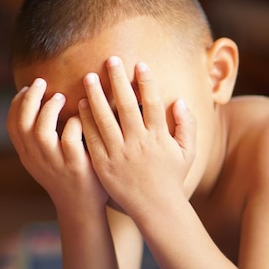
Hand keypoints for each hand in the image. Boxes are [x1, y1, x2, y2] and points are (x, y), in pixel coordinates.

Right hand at [6, 78, 107, 211]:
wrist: (82, 209)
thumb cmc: (67, 176)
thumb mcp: (46, 159)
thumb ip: (41, 137)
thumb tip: (39, 103)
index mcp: (28, 156)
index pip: (12, 125)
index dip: (17, 103)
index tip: (27, 87)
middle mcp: (37, 159)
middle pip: (23, 124)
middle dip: (30, 99)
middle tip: (41, 82)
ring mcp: (55, 164)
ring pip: (41, 131)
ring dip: (49, 109)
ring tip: (61, 97)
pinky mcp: (76, 167)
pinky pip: (70, 138)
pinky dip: (74, 122)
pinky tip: (80, 116)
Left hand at [78, 57, 195, 217]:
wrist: (156, 209)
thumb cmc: (172, 178)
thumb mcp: (188, 152)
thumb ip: (187, 125)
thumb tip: (179, 101)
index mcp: (159, 137)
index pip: (153, 103)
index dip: (146, 82)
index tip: (139, 65)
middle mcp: (139, 142)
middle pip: (126, 105)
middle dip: (118, 80)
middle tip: (110, 60)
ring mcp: (119, 153)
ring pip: (105, 119)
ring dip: (96, 95)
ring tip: (89, 77)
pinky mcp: (103, 164)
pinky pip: (92, 138)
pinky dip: (85, 120)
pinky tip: (80, 104)